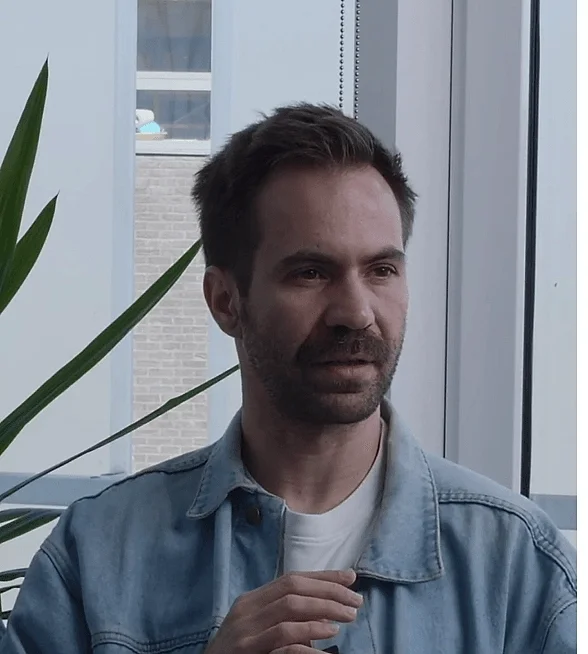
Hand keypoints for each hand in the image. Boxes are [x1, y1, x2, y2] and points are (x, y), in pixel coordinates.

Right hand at [204, 569, 361, 653]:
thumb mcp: (258, 630)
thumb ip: (284, 618)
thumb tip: (325, 610)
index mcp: (252, 599)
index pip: (292, 578)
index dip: (323, 576)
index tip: (350, 578)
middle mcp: (247, 608)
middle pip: (293, 587)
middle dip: (328, 590)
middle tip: (356, 600)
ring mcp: (245, 629)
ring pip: (290, 607)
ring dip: (324, 608)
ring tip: (348, 616)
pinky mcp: (247, 650)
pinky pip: (283, 637)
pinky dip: (308, 633)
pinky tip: (327, 636)